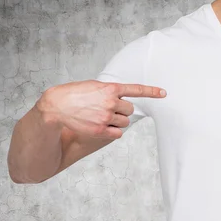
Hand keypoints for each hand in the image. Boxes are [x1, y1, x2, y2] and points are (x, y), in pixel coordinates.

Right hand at [37, 80, 165, 138]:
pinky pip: (118, 133)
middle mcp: (110, 102)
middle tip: (108, 109)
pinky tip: (102, 126)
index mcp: (109, 88)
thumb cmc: (73, 94)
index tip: (164, 93)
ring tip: (101, 116)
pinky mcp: (101, 130)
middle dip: (122, 110)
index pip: (135, 90)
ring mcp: (106, 117)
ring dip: (117, 121)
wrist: (56, 106)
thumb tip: (121, 98)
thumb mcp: (93, 86)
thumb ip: (109, 91)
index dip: (151, 91)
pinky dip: (113, 131)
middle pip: (130, 110)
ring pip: (124, 122)